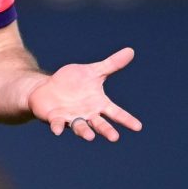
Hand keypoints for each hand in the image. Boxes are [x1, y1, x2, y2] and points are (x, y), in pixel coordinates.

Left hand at [28, 47, 142, 141]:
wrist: (48, 88)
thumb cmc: (73, 82)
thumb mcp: (93, 71)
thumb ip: (111, 64)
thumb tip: (131, 51)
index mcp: (98, 104)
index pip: (116, 113)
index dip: (127, 120)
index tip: (138, 127)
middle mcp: (87, 114)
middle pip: (100, 125)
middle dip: (106, 131)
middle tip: (114, 137)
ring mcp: (72, 118)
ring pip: (80, 127)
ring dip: (85, 132)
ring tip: (90, 137)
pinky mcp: (56, 118)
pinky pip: (58, 124)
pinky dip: (58, 127)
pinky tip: (57, 130)